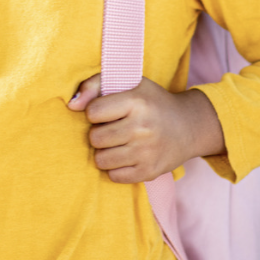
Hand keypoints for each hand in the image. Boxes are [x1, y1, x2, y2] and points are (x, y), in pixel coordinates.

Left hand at [68, 74, 224, 183]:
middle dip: (99, 134)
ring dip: (104, 152)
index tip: (106, 111)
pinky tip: (126, 156)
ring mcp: (147, 152)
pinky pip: (114, 176)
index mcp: (137, 101)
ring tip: (117, 143)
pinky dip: (115, 168)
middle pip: (95, 138)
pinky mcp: (149, 172)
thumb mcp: (129, 82)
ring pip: (101, 160)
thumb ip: (95, 84)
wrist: (188, 127)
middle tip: (112, 129)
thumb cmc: (151, 102)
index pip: (92, 112)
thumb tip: (71, 104)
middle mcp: (142, 128)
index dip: (95, 112)